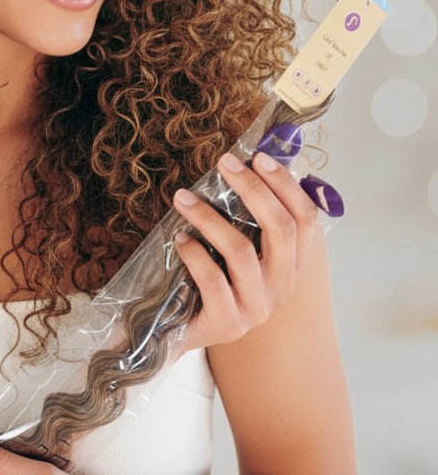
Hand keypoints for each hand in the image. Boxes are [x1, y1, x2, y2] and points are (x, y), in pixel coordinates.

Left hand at [173, 151, 318, 351]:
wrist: (183, 330)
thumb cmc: (212, 279)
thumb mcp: (238, 248)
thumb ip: (249, 217)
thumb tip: (248, 164)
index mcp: (291, 265)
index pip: (306, 219)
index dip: (286, 185)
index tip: (258, 157)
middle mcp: (282, 286)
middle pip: (281, 229)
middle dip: (253, 189)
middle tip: (224, 162)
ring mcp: (257, 307)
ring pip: (242, 252)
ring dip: (210, 218)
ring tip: (182, 198)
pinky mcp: (228, 322)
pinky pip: (214, 280)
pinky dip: (195, 254)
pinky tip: (180, 238)